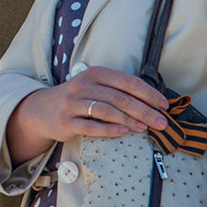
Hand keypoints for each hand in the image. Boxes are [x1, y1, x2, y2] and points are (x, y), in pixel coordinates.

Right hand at [5, 65, 169, 162]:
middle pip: (120, 97)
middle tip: (161, 122)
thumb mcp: (95, 87)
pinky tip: (123, 133)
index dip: (148, 93)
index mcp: (96, 73)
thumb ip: (118, 92)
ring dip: (130, 120)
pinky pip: (91, 126)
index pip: (128, 81)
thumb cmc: (78, 99)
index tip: (164, 105)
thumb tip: (152, 104)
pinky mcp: (66, 122)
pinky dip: (109, 130)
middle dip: (145, 110)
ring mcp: (73, 103)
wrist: (42, 110)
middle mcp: (84, 85)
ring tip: (146, 128)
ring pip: (107, 111)